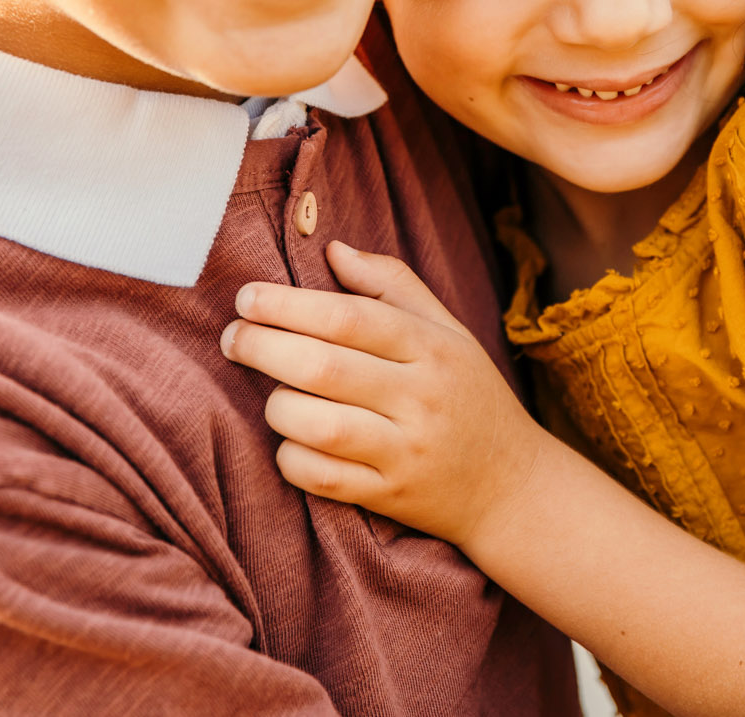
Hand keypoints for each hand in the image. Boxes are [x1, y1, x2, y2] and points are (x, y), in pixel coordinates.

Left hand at [218, 243, 546, 546]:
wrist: (511, 484)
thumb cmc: (467, 394)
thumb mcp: (448, 330)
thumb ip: (392, 284)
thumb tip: (333, 248)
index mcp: (433, 347)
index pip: (350, 318)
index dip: (289, 304)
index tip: (247, 297)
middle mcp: (421, 397)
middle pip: (325, 367)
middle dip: (263, 347)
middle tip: (233, 338)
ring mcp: (406, 451)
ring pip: (318, 425)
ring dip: (277, 405)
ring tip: (269, 392)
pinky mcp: (390, 496)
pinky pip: (320, 477)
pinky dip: (290, 456)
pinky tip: (289, 439)